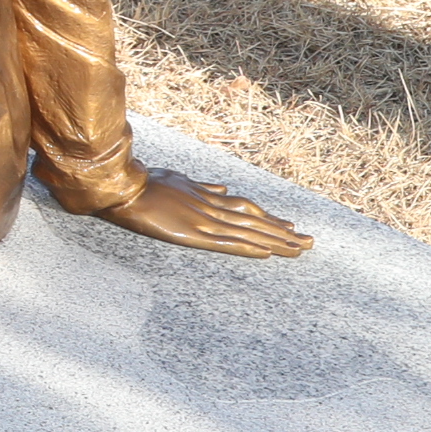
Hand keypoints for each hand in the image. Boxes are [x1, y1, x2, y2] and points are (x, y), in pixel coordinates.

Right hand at [89, 167, 313, 258]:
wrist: (121, 187)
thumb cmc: (143, 181)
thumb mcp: (176, 177)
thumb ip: (201, 185)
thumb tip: (222, 188)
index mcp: (206, 195)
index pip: (246, 208)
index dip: (270, 218)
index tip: (290, 225)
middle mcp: (210, 207)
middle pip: (255, 221)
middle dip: (283, 232)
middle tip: (310, 242)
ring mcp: (202, 220)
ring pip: (247, 232)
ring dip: (275, 241)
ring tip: (300, 250)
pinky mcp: (192, 233)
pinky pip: (226, 242)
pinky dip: (249, 247)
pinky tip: (267, 254)